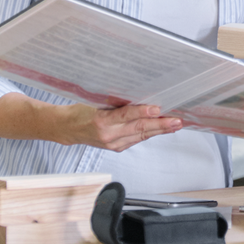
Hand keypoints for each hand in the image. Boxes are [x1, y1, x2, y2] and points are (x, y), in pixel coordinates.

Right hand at [59, 103, 182, 151]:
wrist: (67, 128)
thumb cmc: (81, 111)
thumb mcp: (95, 102)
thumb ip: (116, 103)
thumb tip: (141, 96)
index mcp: (101, 120)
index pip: (125, 115)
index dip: (142, 112)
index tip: (156, 109)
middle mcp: (108, 134)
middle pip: (138, 128)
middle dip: (160, 125)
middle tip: (176, 121)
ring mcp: (113, 143)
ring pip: (141, 135)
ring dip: (160, 130)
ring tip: (175, 125)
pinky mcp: (116, 147)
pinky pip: (137, 139)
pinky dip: (150, 134)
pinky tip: (162, 129)